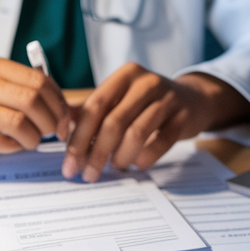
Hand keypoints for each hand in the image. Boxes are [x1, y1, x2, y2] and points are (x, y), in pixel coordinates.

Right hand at [0, 58, 70, 156]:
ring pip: (19, 123)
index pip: (39, 81)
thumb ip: (36, 94)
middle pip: (31, 101)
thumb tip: (74, 112)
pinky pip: (5, 142)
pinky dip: (17, 147)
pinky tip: (13, 143)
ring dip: (35, 137)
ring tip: (32, 140)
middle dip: (51, 121)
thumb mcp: (5, 88)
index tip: (65, 119)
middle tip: (54, 132)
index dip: (59, 103)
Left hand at [62, 65, 249, 181]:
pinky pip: (161, 143)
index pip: (94, 107)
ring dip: (120, 157)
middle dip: (96, 153)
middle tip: (88, 174)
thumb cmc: (145, 102)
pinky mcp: (183, 117)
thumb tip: (57, 127)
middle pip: (113, 122)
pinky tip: (136, 164)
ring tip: (115, 166)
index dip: (78, 138)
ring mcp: (167, 98)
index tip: (69, 164)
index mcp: (124, 75)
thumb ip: (89, 109)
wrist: (192, 99)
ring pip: (136, 133)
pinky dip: (144, 158)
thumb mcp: (118, 98)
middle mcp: (145, 82)